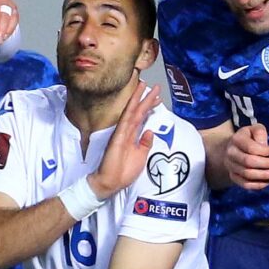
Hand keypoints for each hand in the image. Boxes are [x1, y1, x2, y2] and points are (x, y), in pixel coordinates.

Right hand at [88, 83, 161, 198]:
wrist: (110, 182)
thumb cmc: (124, 172)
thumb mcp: (141, 157)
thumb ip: (145, 144)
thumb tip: (150, 131)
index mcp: (132, 136)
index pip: (142, 118)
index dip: (150, 108)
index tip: (158, 99)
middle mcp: (127, 131)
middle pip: (139, 111)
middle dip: (148, 99)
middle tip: (157, 87)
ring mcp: (122, 132)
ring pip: (132, 112)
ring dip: (139, 99)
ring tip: (147, 86)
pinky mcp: (118, 136)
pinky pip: (126, 120)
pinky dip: (131, 109)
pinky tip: (135, 100)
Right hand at [224, 123, 268, 189]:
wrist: (234, 147)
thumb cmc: (249, 137)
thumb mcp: (255, 128)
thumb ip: (260, 133)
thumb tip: (265, 146)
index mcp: (236, 139)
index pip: (251, 148)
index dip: (264, 151)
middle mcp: (230, 153)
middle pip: (248, 162)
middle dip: (266, 164)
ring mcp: (230, 166)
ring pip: (247, 174)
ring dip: (264, 176)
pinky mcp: (233, 176)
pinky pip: (244, 184)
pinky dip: (257, 185)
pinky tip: (268, 182)